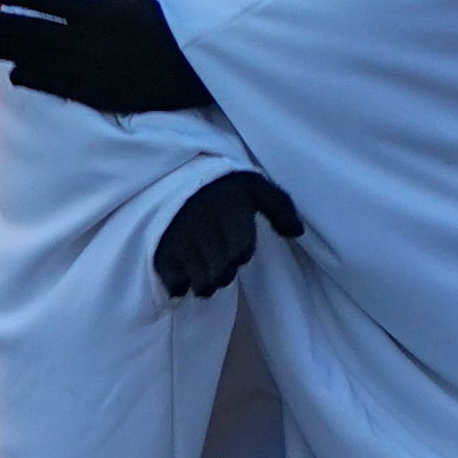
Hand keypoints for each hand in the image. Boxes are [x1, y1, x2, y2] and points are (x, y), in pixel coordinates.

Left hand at [0, 0, 213, 119]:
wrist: (187, 71)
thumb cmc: (162, 28)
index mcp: (94, 11)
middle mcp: (83, 40)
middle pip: (29, 29)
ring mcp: (84, 69)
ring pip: (33, 58)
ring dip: (8, 50)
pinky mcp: (89, 93)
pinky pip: (49, 85)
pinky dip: (28, 77)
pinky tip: (16, 73)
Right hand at [153, 165, 302, 296]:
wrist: (170, 173)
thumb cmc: (218, 183)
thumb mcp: (253, 185)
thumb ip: (279, 206)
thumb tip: (297, 232)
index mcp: (231, 213)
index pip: (241, 252)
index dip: (238, 251)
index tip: (229, 241)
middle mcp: (207, 229)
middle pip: (223, 272)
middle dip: (222, 269)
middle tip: (214, 256)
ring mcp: (182, 242)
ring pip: (203, 282)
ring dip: (204, 281)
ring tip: (201, 267)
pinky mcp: (161, 251)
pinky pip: (176, 283)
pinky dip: (179, 285)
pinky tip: (181, 273)